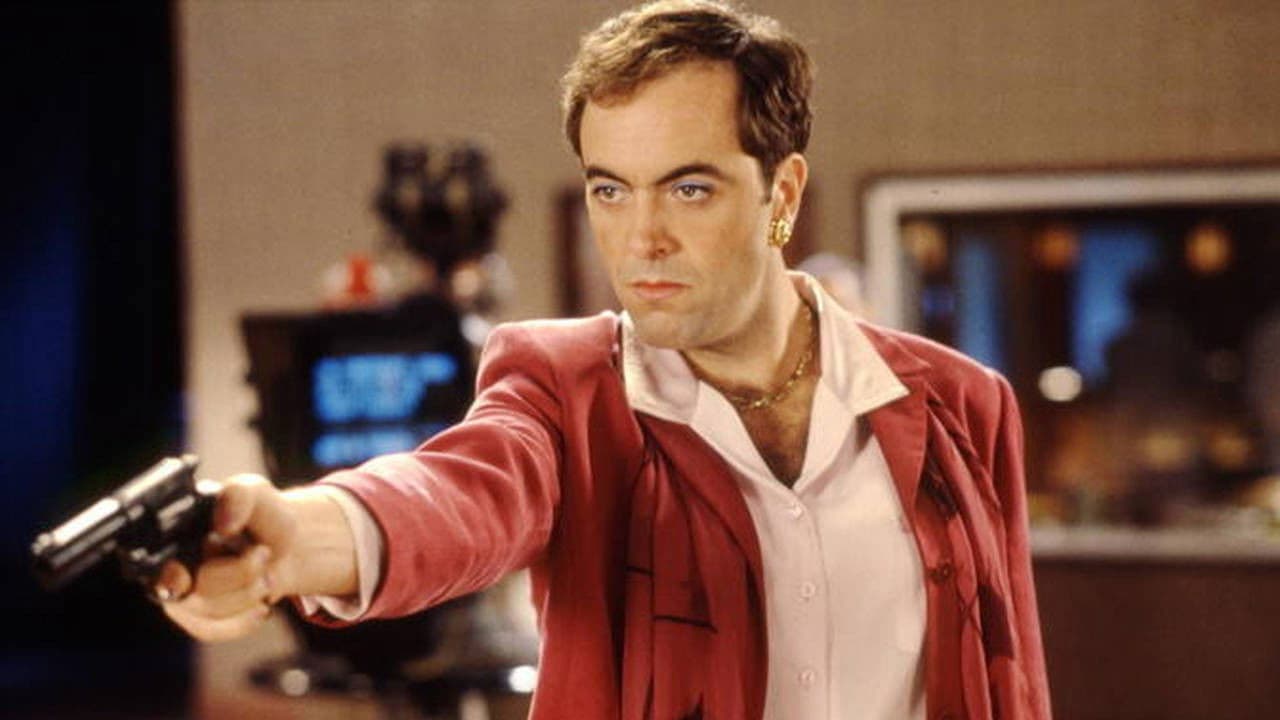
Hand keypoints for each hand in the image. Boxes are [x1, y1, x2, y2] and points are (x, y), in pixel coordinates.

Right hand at [156, 473, 298, 641]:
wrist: (288, 545)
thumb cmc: (261, 515)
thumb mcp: (254, 493)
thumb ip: (238, 497)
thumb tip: (223, 525)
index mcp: (172, 531)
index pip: (151, 560)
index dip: (164, 574)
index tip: (183, 577)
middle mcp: (169, 564)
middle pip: (183, 589)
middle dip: (233, 574)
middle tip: (262, 553)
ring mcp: (182, 595)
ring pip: (203, 611)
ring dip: (245, 595)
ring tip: (269, 574)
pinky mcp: (199, 618)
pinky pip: (212, 630)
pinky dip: (242, 621)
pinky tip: (262, 608)